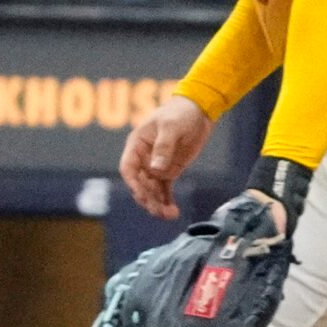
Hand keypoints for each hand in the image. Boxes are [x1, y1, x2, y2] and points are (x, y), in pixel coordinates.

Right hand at [121, 95, 212, 217]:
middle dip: (148, 199)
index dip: (133, 184)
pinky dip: (167, 201)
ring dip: (158, 204)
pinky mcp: (169, 171)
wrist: (197, 111)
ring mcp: (156, 167)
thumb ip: (163, 147)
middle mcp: (143, 159)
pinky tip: (172, 212)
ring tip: (170, 215)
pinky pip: (164, 190)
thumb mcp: (171, 127)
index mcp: (137, 145)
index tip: (141, 196)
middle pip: (140, 184)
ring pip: (152, 190)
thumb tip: (155, 169)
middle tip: (160, 212)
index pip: (128, 169)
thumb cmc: (179, 113)